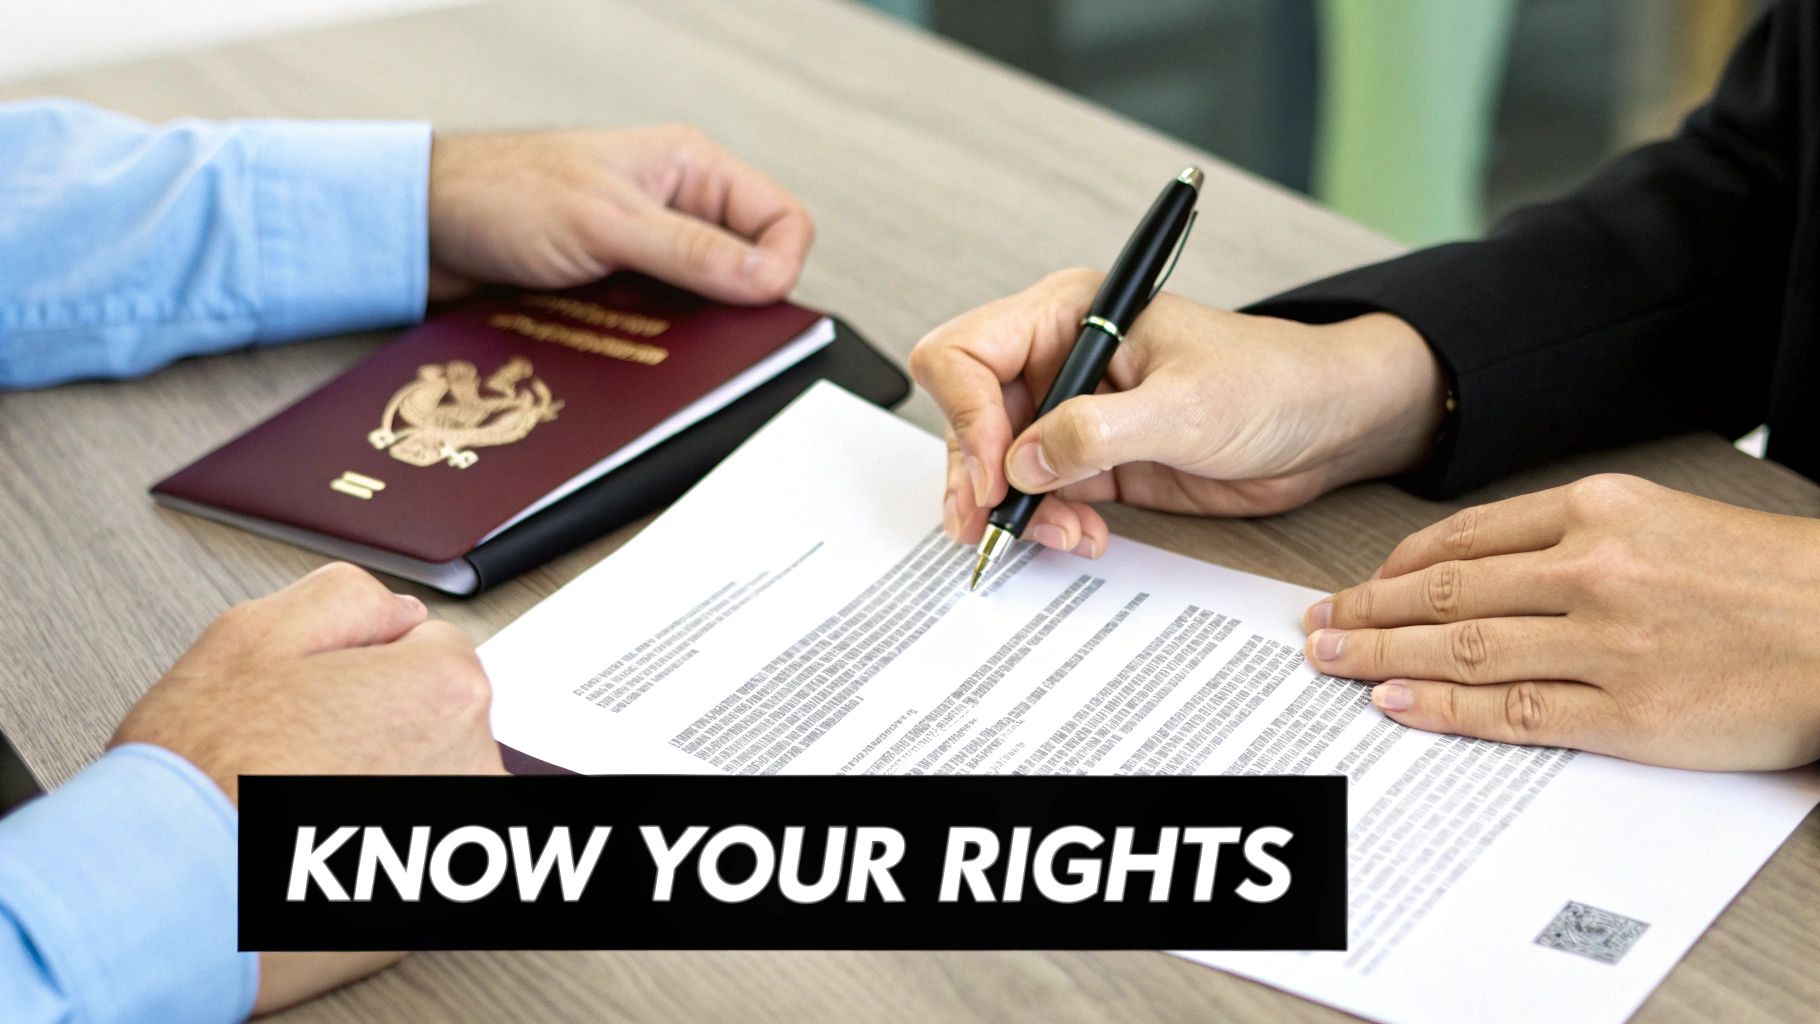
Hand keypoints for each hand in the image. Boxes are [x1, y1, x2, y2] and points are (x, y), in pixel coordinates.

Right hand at [111, 562, 504, 1013]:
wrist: (167, 896)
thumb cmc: (203, 777)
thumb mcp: (253, 634)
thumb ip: (348, 599)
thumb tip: (399, 613)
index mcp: (446, 690)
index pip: (431, 649)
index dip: (360, 667)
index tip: (315, 700)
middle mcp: (475, 764)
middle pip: (433, 718)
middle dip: (374, 725)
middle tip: (295, 752)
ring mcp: (464, 834)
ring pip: (424, 780)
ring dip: (376, 785)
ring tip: (298, 806)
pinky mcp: (441, 896)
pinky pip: (417, 845)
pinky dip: (377, 843)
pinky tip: (314, 846)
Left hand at [425, 124, 813, 303]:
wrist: (423, 227)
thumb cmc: (498, 192)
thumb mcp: (606, 223)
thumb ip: (691, 251)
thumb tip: (767, 277)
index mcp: (689, 168)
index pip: (782, 220)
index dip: (781, 267)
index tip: (756, 304)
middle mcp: (676, 205)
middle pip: (750, 267)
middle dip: (735, 305)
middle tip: (706, 330)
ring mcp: (649, 248)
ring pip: (706, 303)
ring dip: (688, 328)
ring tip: (658, 337)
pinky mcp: (621, 285)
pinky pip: (662, 323)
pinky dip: (653, 340)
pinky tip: (630, 345)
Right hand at [909, 269, 1447, 555]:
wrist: (1326, 426)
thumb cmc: (1272, 382)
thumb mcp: (1185, 407)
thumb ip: (1096, 433)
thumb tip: (1022, 463)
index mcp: (1068, 315)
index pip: (968, 353)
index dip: (968, 415)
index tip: (997, 472)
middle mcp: (1058, 361)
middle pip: (968, 415)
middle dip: (979, 475)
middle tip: (996, 524)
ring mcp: (1069, 414)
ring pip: (995, 465)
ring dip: (1015, 509)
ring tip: (1062, 534)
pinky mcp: (1089, 461)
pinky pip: (1036, 496)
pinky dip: (1045, 524)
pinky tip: (1081, 536)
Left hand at [1301, 474, 1819, 769]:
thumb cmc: (1766, 579)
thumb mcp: (1665, 520)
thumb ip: (1574, 534)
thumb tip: (1482, 563)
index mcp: (1600, 510)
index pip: (1465, 538)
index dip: (1395, 566)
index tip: (1357, 584)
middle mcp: (1593, 569)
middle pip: (1445, 590)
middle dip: (1366, 609)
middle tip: (1316, 625)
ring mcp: (1605, 643)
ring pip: (1461, 646)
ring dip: (1380, 653)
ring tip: (1331, 661)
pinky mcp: (1625, 712)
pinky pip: (1509, 710)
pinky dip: (1442, 705)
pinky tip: (1396, 702)